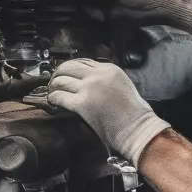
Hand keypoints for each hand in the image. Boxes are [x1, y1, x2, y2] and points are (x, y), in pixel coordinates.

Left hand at [46, 59, 170, 166]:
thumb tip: (90, 83)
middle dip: (59, 75)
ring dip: (54, 87)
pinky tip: (54, 103)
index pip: (83, 62)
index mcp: (110, 69)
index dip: (71, 68)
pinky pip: (60, 96)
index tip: (66, 75)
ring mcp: (89, 88)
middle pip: (68, 67)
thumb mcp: (124, 86)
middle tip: (55, 83)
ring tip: (53, 93)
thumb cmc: (135, 115)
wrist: (138, 129)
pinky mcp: (82, 104)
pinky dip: (54, 99)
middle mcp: (98, 75)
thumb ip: (107, 80)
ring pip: (61, 80)